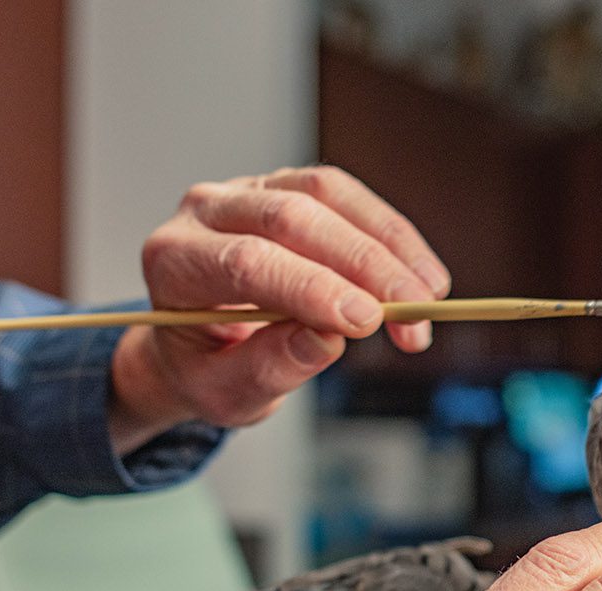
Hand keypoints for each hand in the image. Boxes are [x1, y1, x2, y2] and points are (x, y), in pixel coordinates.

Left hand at [108, 167, 449, 452]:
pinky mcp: (287, 187)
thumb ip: (271, 367)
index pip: (245, 262)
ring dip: (387, 243)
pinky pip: (345, 195)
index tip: (368, 321)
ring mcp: (247, 191)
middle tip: (414, 314)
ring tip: (427, 295)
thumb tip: (330, 338)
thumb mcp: (226, 392)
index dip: (312, 287)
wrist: (195, 343)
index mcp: (173, 262)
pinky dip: (389, 233)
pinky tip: (419, 272)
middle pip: (291, 217)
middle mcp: (204, 212)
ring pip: (325, 193)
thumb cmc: (207, 367)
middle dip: (364, 265)